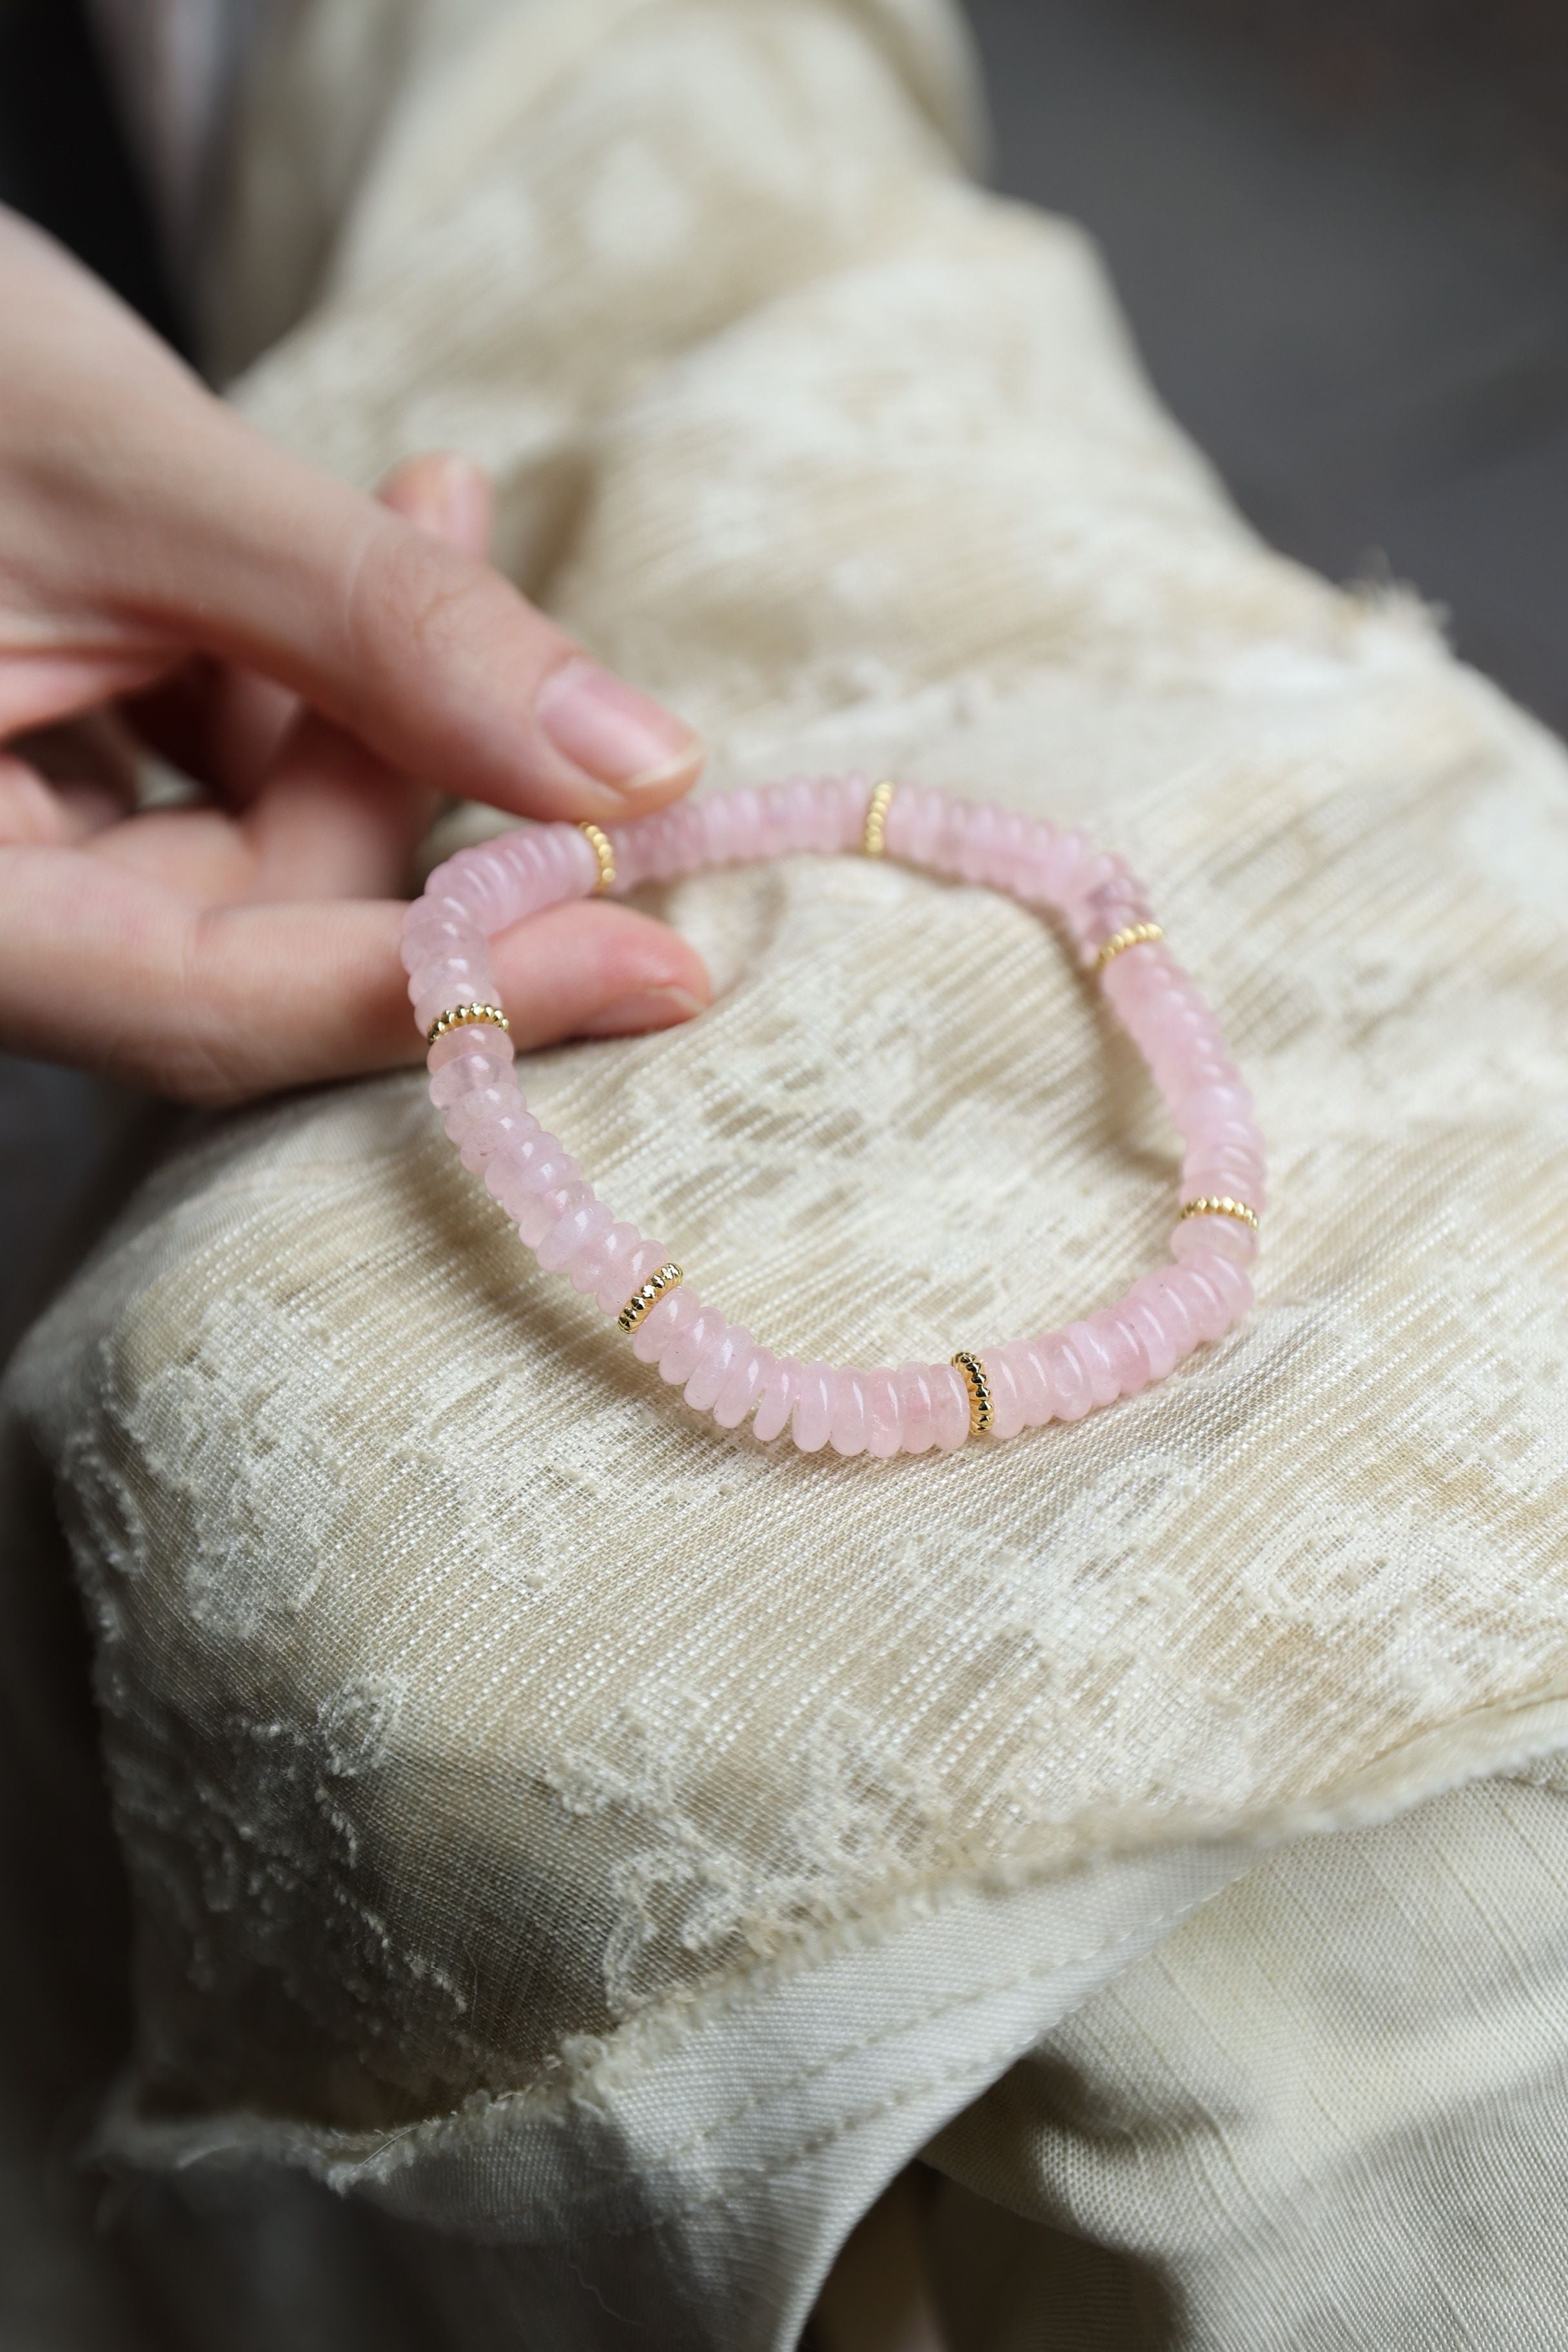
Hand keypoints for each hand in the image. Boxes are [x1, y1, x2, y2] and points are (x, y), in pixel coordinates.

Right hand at [0, 209, 710, 1103]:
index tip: (657, 970)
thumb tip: (636, 766)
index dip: (438, 994)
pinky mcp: (45, 779)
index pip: (195, 1003)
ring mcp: (5, 844)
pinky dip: (320, 680)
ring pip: (251, 856)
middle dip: (428, 814)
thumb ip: (379, 629)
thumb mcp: (131, 475)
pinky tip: (393, 531)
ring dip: (383, 711)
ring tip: (437, 501)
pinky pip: (219, 778)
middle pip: (245, 942)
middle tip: (599, 732)